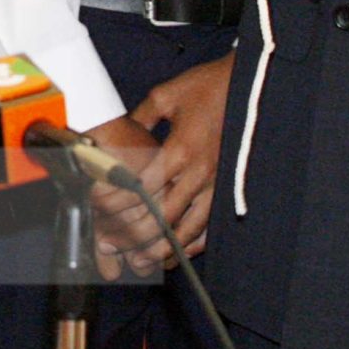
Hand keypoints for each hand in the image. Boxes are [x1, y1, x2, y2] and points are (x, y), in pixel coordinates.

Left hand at [97, 53, 235, 279]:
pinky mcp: (227, 189)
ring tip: (139, 262)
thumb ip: (139, 120)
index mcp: (181, 149)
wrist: (250, 86)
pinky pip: (210, 226)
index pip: (143, 188)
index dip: (118, 204)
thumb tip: (114, 137)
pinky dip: (191, 244)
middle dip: (134, 236)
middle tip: (111, 247)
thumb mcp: (166, 96)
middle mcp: (199, 173)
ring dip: (162, 248)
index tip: (98, 213)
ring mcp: (216, 185)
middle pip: (163, 216)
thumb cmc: (207, 87)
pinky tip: (175, 255)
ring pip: (187, 229)